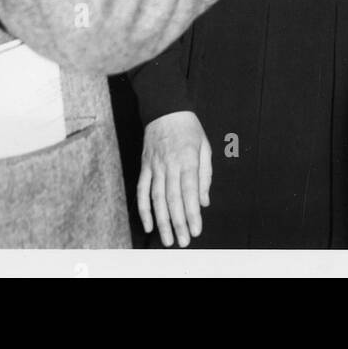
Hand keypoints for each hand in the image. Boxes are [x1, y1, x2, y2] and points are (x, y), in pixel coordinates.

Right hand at [137, 110, 211, 247]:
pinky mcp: (144, 166)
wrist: (164, 107)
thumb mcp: (204, 146)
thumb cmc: (188, 127)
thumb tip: (204, 201)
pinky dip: (143, 209)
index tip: (196, 230)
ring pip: (156, 197)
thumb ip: (205, 175)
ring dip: (162, 220)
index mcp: (188, 158)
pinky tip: (149, 224)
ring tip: (167, 239)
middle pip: (173, 198)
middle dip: (178, 222)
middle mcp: (170, 164)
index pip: (190, 190)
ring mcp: (155, 165)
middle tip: (183, 241)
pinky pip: (142, 190)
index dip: (192, 212)